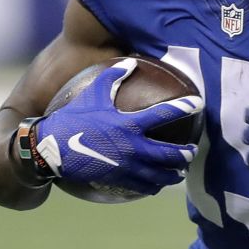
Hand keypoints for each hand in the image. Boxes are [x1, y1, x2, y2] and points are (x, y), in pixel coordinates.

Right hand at [33, 59, 202, 194]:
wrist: (49, 149)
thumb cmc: (72, 118)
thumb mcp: (92, 95)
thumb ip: (112, 77)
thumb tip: (130, 62)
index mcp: (129, 124)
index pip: (163, 114)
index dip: (183, 107)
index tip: (199, 103)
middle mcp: (133, 147)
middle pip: (170, 154)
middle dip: (185, 154)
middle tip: (192, 151)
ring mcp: (126, 166)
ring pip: (160, 175)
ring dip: (173, 174)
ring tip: (179, 172)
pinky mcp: (118, 180)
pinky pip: (143, 186)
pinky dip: (153, 186)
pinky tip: (157, 185)